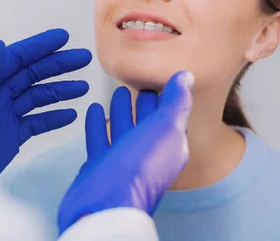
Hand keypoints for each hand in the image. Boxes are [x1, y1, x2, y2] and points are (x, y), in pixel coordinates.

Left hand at [0, 29, 91, 180]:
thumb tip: (0, 44)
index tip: (63, 37)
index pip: (16, 58)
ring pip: (38, 97)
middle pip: (32, 74)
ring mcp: (6, 116)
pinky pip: (37, 123)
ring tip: (82, 87)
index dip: (39, 46)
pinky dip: (54, 118)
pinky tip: (71, 115)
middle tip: (83, 58)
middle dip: (57, 65)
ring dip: (60, 91)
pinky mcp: (12, 137)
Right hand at [57, 71, 193, 234]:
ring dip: (119, 110)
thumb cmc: (137, 170)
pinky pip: (98, 138)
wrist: (105, 202)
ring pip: (121, 128)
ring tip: (117, 91)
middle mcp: (145, 153)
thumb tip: (186, 77)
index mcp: (168, 145)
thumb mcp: (165, 128)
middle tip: (137, 82)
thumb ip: (176, 102)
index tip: (160, 77)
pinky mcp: (99, 165)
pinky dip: (96, 123)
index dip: (165, 95)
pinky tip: (93, 109)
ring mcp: (121, 160)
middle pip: (144, 121)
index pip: (168, 114)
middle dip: (142, 102)